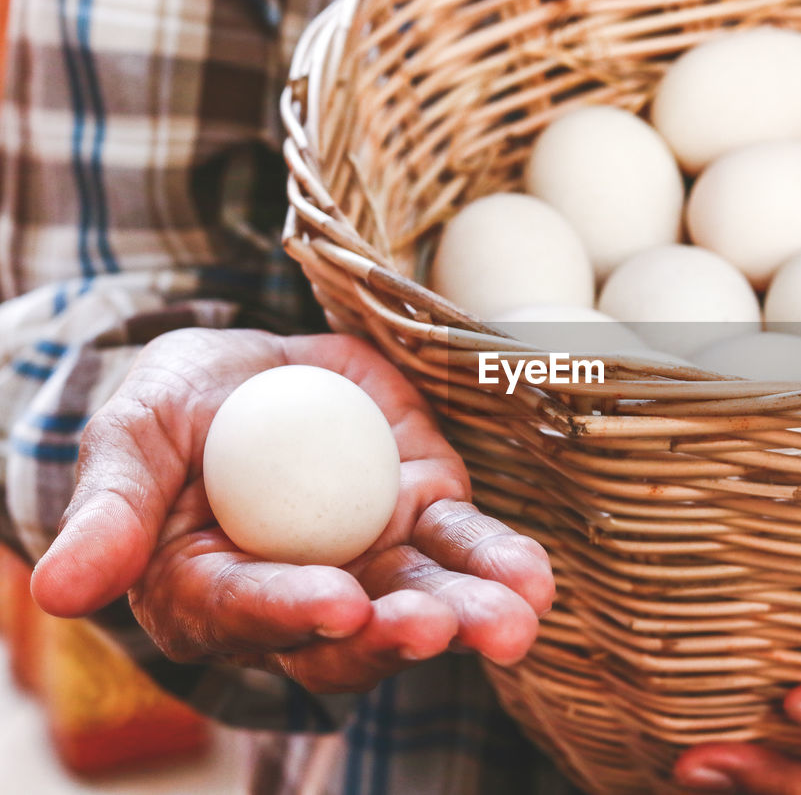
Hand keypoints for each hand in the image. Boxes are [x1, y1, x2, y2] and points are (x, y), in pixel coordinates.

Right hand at [29, 329, 553, 692]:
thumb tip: (59, 593)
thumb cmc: (177, 408)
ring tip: (516, 620)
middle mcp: (300, 594)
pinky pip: (464, 543)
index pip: (247, 611)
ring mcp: (370, 558)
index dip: (288, 610)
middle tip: (442, 631)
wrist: (253, 372)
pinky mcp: (422, 513)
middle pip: (351, 634)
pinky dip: (500, 560)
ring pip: (422, 596)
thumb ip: (109, 509)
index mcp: (212, 591)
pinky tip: (534, 580)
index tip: (338, 605)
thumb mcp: (134, 434)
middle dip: (400, 635)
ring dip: (470, 612)